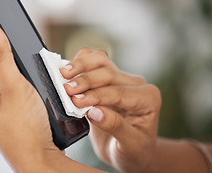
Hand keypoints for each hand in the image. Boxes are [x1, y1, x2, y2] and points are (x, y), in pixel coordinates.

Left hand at [0, 21, 58, 171]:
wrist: (39, 157)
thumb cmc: (26, 128)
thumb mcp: (14, 87)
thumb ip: (1, 57)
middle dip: (2, 45)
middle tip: (8, 25)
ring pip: (2, 71)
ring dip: (11, 59)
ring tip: (18, 44)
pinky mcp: (6, 106)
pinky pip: (9, 82)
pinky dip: (16, 72)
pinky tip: (24, 66)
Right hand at [60, 48, 161, 172]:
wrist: (129, 150)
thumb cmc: (133, 150)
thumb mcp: (130, 145)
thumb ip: (115, 127)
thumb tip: (94, 112)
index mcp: (148, 99)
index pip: (119, 93)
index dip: (97, 95)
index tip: (77, 101)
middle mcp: (136, 84)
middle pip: (108, 73)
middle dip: (86, 80)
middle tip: (66, 89)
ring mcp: (121, 78)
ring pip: (101, 60)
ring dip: (81, 64)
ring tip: (63, 73)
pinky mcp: (108, 77)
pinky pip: (95, 61)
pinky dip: (81, 61)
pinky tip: (68, 69)